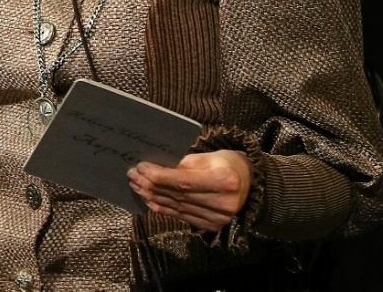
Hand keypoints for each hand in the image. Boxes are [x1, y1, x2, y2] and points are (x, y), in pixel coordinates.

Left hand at [127, 150, 252, 231]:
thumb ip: (184, 164)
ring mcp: (217, 219)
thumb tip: (156, 167)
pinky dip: (162, 208)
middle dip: (151, 185)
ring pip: (176, 207)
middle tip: (132, 175)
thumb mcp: (209, 156)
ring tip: (136, 185)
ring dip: (152, 196)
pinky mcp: (211, 227)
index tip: (141, 167)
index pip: (184, 181)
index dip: (160, 176)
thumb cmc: (227, 164)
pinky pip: (180, 217)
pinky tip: (149, 199)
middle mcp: (222, 203)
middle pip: (178, 195)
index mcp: (224, 181)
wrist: (250, 186)